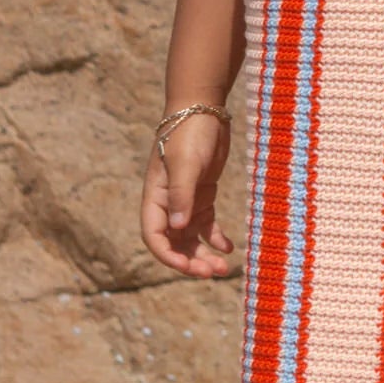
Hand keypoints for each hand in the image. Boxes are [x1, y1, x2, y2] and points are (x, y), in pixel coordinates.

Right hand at [140, 113, 234, 278]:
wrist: (203, 109)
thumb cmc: (189, 133)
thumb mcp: (185, 163)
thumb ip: (181, 194)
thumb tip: (179, 227)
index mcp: (155, 197)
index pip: (155, 236)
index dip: (169, 256)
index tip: (188, 267)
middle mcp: (167, 203)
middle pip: (174, 243)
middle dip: (190, 261)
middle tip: (212, 273)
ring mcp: (186, 199)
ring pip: (191, 237)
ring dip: (203, 254)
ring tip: (223, 268)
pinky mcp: (202, 194)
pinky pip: (206, 224)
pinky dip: (215, 238)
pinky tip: (228, 248)